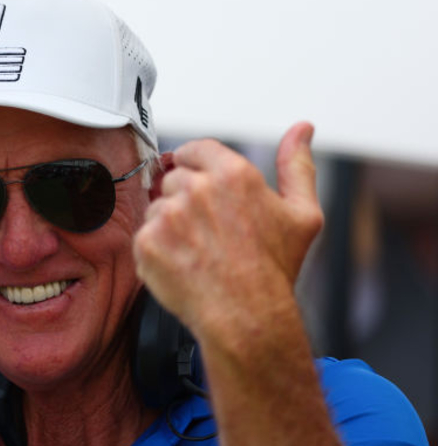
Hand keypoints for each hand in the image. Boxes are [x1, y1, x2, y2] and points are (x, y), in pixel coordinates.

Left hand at [133, 122, 322, 335]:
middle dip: (186, 200)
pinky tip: (183, 266)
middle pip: (175, 179)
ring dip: (170, 225)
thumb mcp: (302, 213)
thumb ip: (297, 165)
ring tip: (198, 252)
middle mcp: (197, 189)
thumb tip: (302, 129)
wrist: (246, 316)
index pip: (195, 150)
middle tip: (209, 232)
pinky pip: (144, 237)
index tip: (202, 186)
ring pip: (157, 208)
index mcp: (233, 174)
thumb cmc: (274, 270)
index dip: (196, 166)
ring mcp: (168, 216)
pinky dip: (157, 251)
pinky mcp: (147, 242)